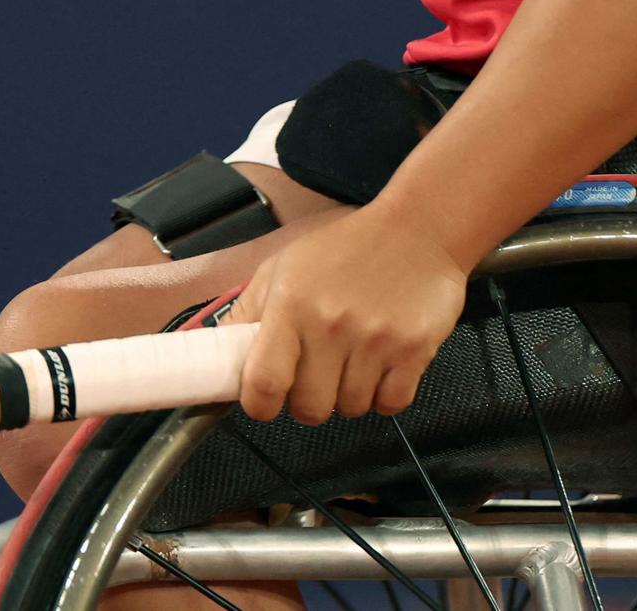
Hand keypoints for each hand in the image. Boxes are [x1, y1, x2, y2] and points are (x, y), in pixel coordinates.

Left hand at [226, 204, 468, 422]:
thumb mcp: (285, 266)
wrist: (420, 227)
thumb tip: (216, 354)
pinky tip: (382, 365)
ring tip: (354, 359)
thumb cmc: (347, 247)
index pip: (263, 384)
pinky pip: (391, 405)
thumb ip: (248, 312)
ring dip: (349, 394)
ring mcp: (375, 340)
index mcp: (291, 305)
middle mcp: (331, 325)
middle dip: (309, 399)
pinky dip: (385, 395)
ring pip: (351, 409)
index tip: (266, 399)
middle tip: (317, 373)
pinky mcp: (414, 350)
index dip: (260, 404)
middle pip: (310, 408)